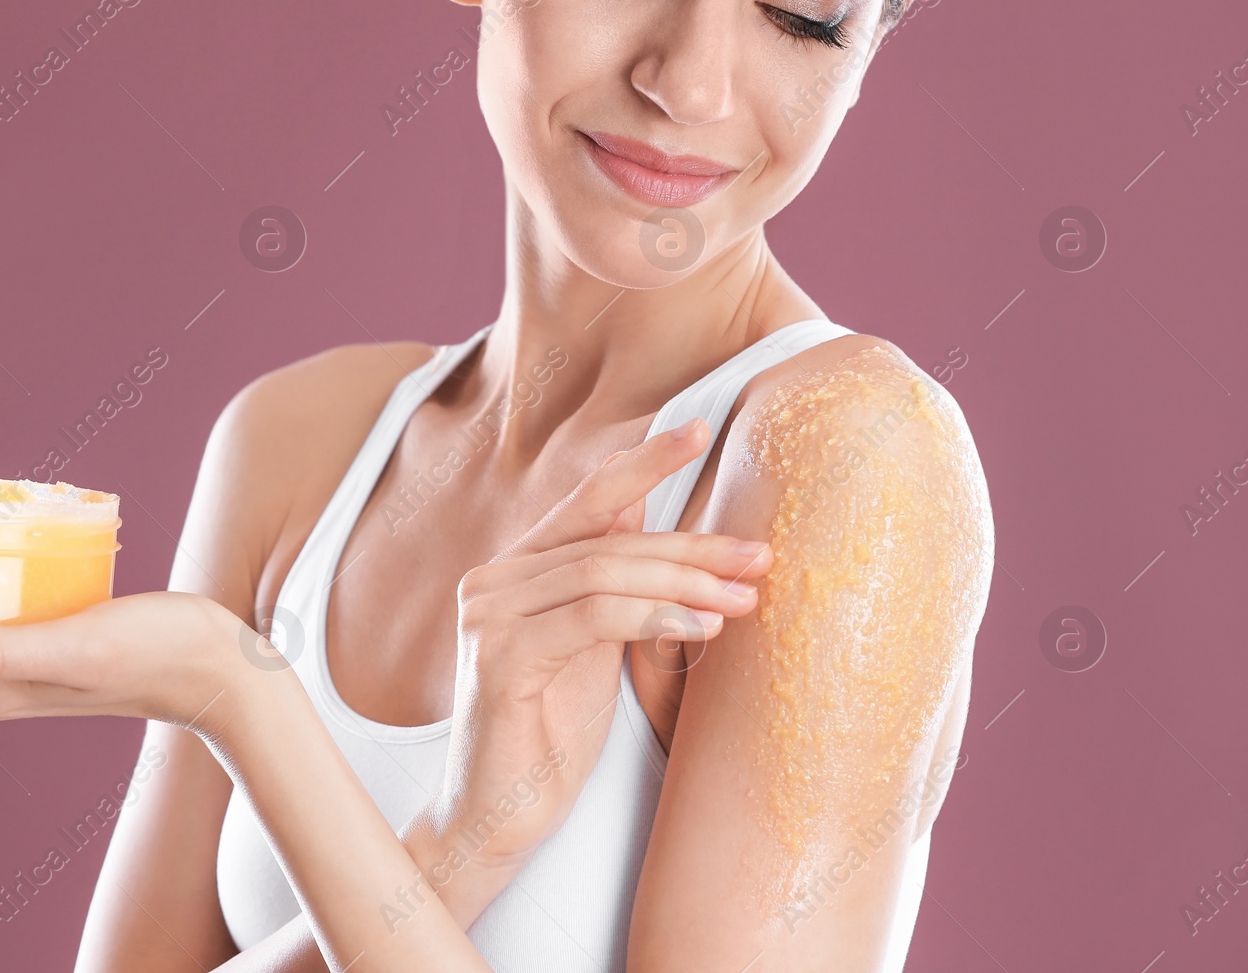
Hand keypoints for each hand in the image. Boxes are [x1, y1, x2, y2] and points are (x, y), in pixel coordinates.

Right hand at [406, 417, 772, 918]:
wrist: (496, 817)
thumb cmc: (549, 735)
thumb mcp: (592, 648)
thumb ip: (614, 587)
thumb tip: (658, 522)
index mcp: (517, 570)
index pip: (587, 500)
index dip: (643, 461)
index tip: (702, 431)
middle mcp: (494, 580)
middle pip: (609, 538)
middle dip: (693, 546)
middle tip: (758, 557)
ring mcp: (489, 615)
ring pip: (603, 571)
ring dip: (685, 582)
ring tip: (744, 600)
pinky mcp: (498, 658)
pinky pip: (591, 618)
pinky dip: (653, 616)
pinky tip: (699, 630)